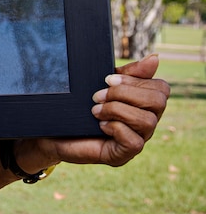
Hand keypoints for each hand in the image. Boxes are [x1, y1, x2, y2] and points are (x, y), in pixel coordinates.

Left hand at [28, 54, 169, 169]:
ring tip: (95, 110)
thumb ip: (127, 73)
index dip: (135, 80)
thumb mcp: (101, 84)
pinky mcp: (124, 155)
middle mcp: (145, 122)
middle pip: (158, 102)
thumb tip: (155, 59)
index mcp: (142, 103)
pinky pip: (134, 142)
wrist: (52, 128)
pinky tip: (99, 125)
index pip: (161, 88)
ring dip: (116, 110)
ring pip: (147, 121)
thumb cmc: (78, 106)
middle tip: (97, 95)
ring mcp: (137, 139)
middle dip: (124, 93)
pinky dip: (115, 128)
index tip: (107, 79)